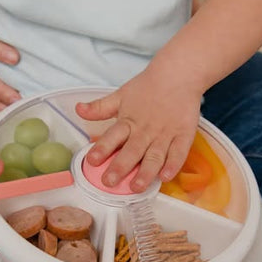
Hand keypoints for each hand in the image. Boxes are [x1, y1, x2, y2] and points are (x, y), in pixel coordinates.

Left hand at [76, 65, 201, 192]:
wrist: (179, 74)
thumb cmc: (147, 87)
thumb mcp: (120, 96)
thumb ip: (99, 108)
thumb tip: (78, 109)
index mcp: (128, 121)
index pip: (112, 136)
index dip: (102, 148)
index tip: (92, 160)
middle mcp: (145, 130)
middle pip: (132, 151)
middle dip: (120, 167)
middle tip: (109, 181)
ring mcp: (165, 134)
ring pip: (154, 156)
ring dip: (145, 172)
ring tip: (137, 186)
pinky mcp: (184, 135)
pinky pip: (179, 153)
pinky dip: (173, 165)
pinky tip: (165, 177)